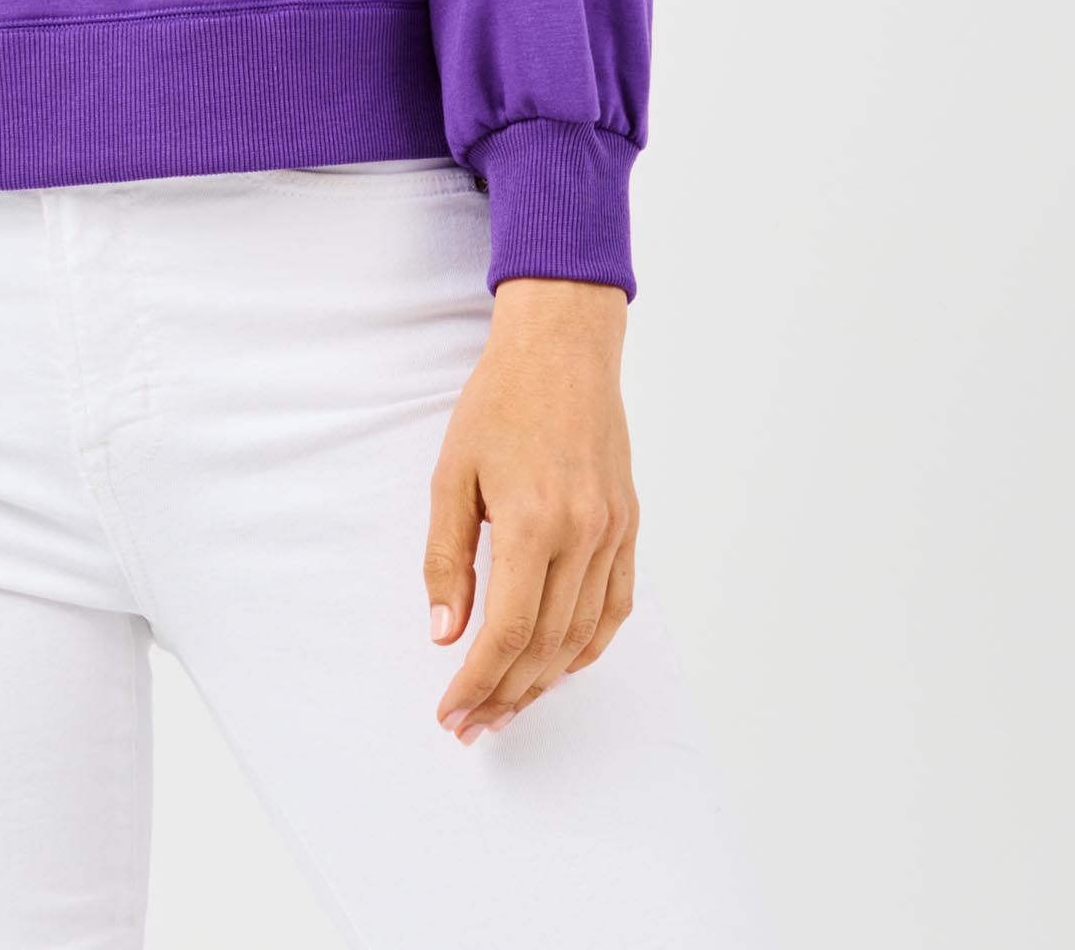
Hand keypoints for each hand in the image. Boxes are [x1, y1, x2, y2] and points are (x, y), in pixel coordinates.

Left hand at [424, 277, 636, 741]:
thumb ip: (448, 558)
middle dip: (506, 694)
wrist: (562, 349)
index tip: (453, 711)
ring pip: (584, 635)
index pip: (509, 631)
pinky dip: (588, 646)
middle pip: (548, 645)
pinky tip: (559, 665)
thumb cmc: (500, 402)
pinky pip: (614, 606)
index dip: (479, 681)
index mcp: (535, 521)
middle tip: (472, 725)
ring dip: (545, 681)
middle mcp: (584, 535)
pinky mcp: (629, 525)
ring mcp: (614, 533)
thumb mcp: (453, 474)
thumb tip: (445, 633)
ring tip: (507, 706)